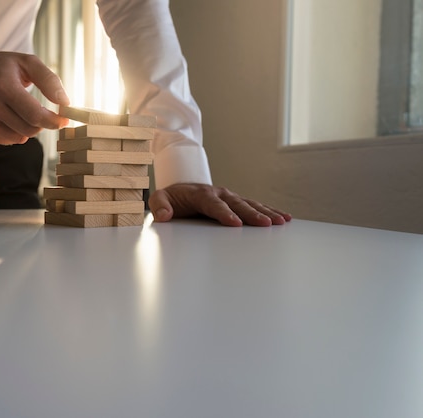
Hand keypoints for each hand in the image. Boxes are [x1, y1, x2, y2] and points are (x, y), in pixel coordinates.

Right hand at [0, 51, 70, 144]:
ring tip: (21, 110)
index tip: (64, 119)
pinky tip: (9, 116)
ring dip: (29, 127)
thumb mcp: (27, 62)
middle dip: (42, 123)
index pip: (34, 114)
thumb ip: (49, 80)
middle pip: (30, 129)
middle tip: (43, 112)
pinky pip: (10, 140)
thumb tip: (65, 103)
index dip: (53, 121)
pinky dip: (16, 131)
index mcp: (2, 86)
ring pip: (21, 137)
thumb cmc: (3, 67)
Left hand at [148, 183, 291, 225]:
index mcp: (201, 194)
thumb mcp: (160, 199)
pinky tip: (284, 218)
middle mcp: (219, 194)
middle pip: (237, 204)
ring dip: (266, 212)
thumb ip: (159, 206)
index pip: (214, 205)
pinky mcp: (236, 202)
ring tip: (281, 221)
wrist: (182, 188)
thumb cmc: (172, 197)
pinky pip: (254, 205)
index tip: (235, 223)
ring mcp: (230, 197)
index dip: (225, 214)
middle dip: (252, 214)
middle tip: (266, 224)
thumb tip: (164, 216)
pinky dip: (269, 210)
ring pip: (250, 204)